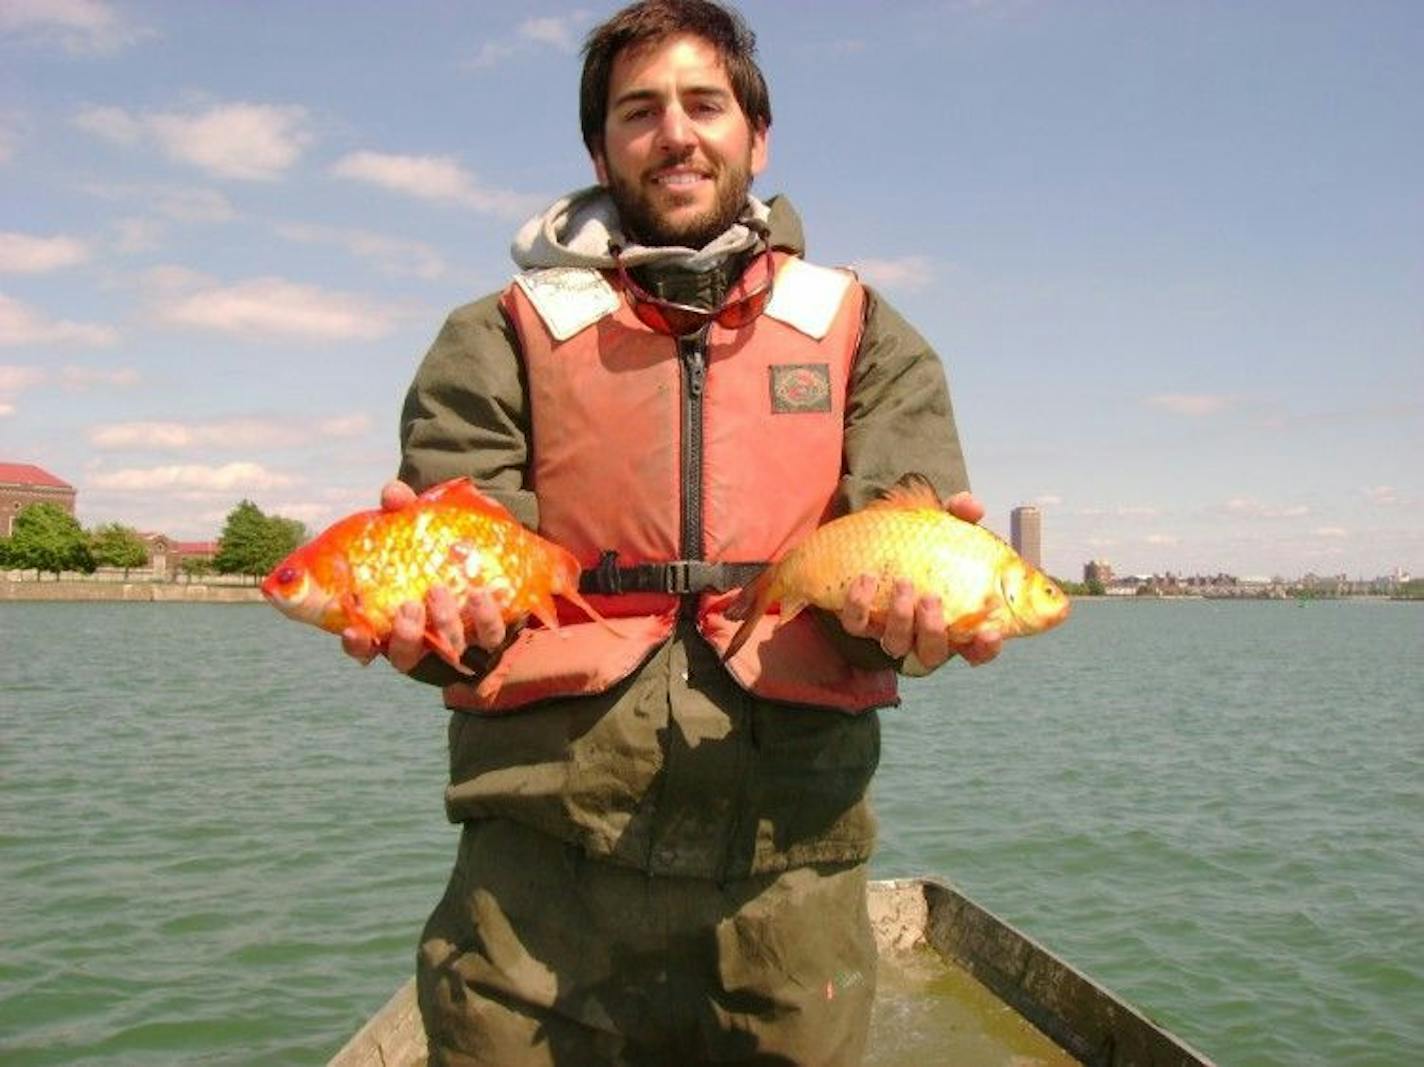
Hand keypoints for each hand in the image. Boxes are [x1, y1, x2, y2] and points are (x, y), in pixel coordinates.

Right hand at [339, 480, 507, 673]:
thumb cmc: (440, 546)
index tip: (355, 631)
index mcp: (394, 619)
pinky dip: (485, 617)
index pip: (366, 646)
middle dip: (406, 636)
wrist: (495, 551)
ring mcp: (459, 641)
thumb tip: (393, 492)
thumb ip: (403, 510)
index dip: (358, 645)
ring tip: (438, 590)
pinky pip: (490, 636)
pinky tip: (479, 594)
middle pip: (406, 657)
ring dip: (442, 623)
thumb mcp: (418, 525)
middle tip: (410, 606)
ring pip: (448, 650)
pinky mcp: (493, 635)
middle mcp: (424, 639)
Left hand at [837, 489, 1002, 670]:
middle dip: (932, 630)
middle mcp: (921, 634)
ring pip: (895, 644)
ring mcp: (889, 631)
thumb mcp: (942, 528)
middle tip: (931, 599)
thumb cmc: (919, 544)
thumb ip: (959, 516)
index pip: (976, 649)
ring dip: (900, 618)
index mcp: (952, 620)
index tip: (989, 633)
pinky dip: (860, 604)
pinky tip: (866, 579)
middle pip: (932, 652)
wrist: (872, 540)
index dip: (985, 648)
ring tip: (903, 583)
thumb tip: (970, 505)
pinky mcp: (859, 623)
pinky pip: (857, 624)